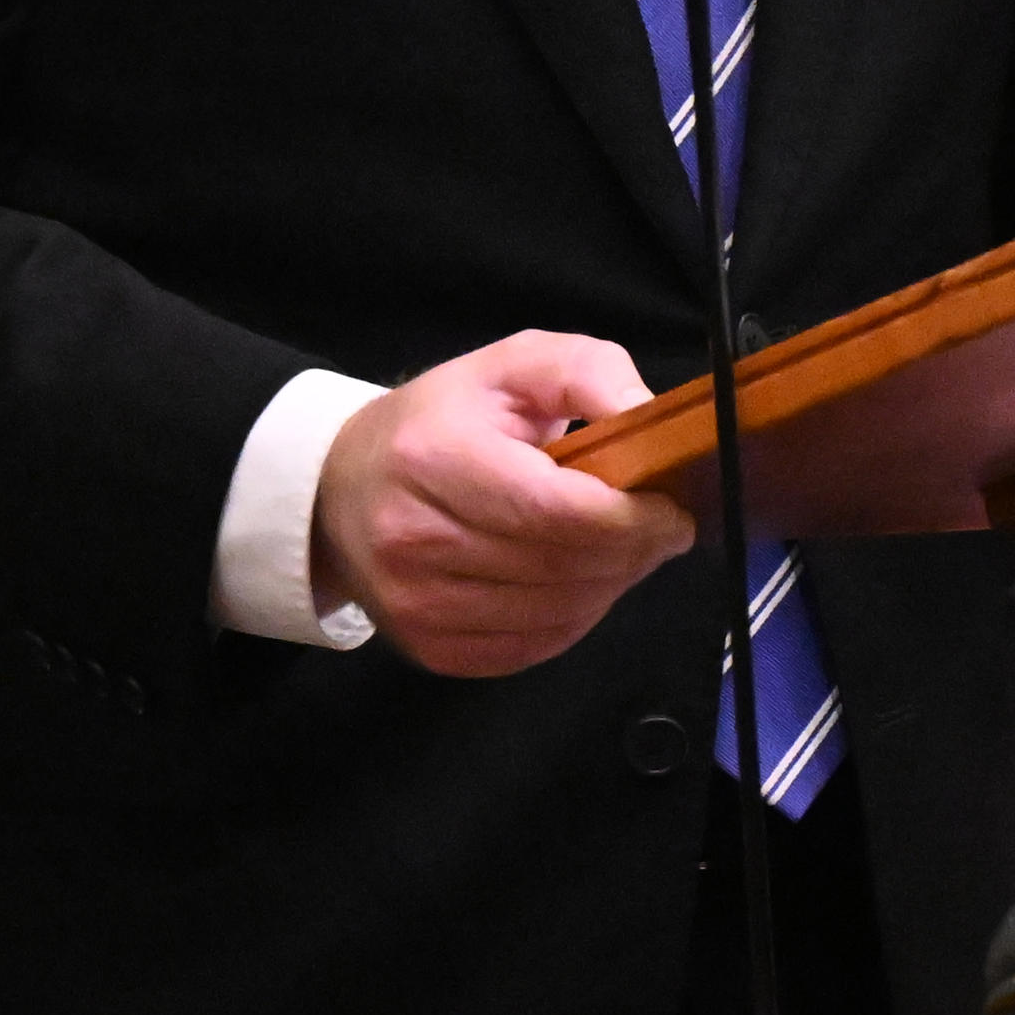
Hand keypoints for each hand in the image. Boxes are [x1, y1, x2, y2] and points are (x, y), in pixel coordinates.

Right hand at [311, 333, 698, 675]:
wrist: (343, 486)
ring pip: (555, 615)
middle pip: (561, 567)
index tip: (671, 509)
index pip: (554, 511)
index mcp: (433, 456)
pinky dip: (573, 619)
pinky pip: (532, 649)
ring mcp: (416, 604)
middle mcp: (414, 539)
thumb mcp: (512, 365)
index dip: (629, 518)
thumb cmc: (442, 420)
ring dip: (609, 586)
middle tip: (661, 530)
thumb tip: (648, 416)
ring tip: (620, 550)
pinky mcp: (428, 648)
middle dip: (632, 552)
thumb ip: (587, 372)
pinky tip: (578, 583)